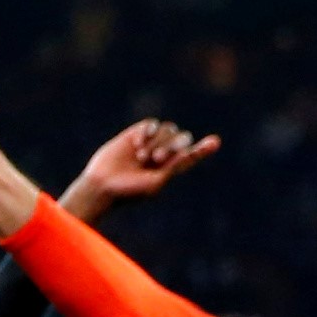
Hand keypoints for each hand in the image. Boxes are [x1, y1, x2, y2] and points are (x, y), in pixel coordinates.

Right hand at [62, 117, 218, 221]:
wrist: (101, 185)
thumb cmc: (128, 192)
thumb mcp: (156, 182)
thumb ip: (174, 167)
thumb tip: (189, 152)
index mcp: (170, 168)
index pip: (191, 155)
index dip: (203, 149)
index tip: (215, 142)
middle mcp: (162, 153)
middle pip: (182, 138)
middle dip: (172, 146)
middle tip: (156, 159)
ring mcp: (149, 142)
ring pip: (168, 129)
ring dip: (157, 142)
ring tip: (141, 157)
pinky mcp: (135, 134)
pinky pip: (151, 124)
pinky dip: (147, 133)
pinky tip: (137, 145)